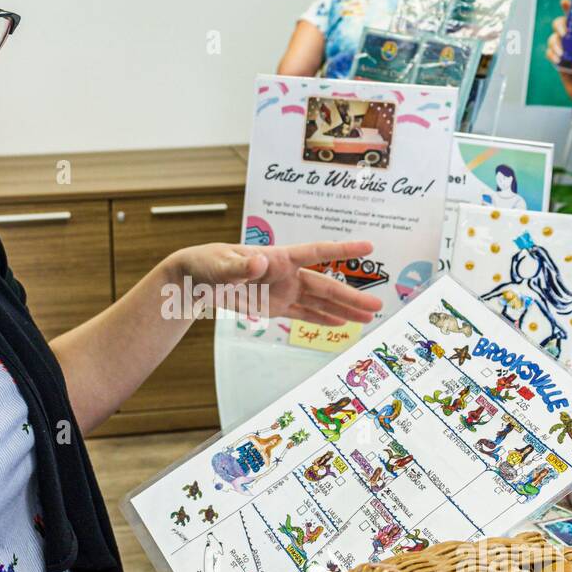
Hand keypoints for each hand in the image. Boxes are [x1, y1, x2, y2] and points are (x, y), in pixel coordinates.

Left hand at [174, 240, 383, 325]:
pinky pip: (303, 314)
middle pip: (325, 285)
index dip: (342, 248)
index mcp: (278, 258)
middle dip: (351, 296)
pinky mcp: (275, 306)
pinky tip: (340, 325)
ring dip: (343, 310)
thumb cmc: (207, 264)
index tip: (368, 246)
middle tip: (376, 306)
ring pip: (319, 302)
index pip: (316, 252)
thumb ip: (240, 266)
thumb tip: (260, 261)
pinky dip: (321, 319)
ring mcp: (282, 290)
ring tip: (367, 319)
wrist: (195, 279)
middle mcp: (286, 273)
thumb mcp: (220, 265)